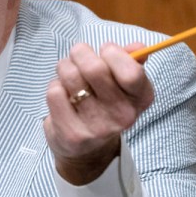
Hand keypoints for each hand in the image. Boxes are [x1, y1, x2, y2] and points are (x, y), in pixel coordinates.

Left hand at [43, 42, 153, 184]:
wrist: (88, 150)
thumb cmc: (104, 104)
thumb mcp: (122, 84)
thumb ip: (130, 60)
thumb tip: (138, 46)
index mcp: (140, 98)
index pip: (131, 71)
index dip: (113, 52)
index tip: (105, 51)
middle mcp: (123, 115)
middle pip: (94, 68)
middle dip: (80, 53)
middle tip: (77, 57)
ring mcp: (97, 127)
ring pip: (71, 76)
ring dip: (64, 67)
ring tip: (67, 74)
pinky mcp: (72, 134)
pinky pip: (55, 92)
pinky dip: (54, 86)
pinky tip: (62, 96)